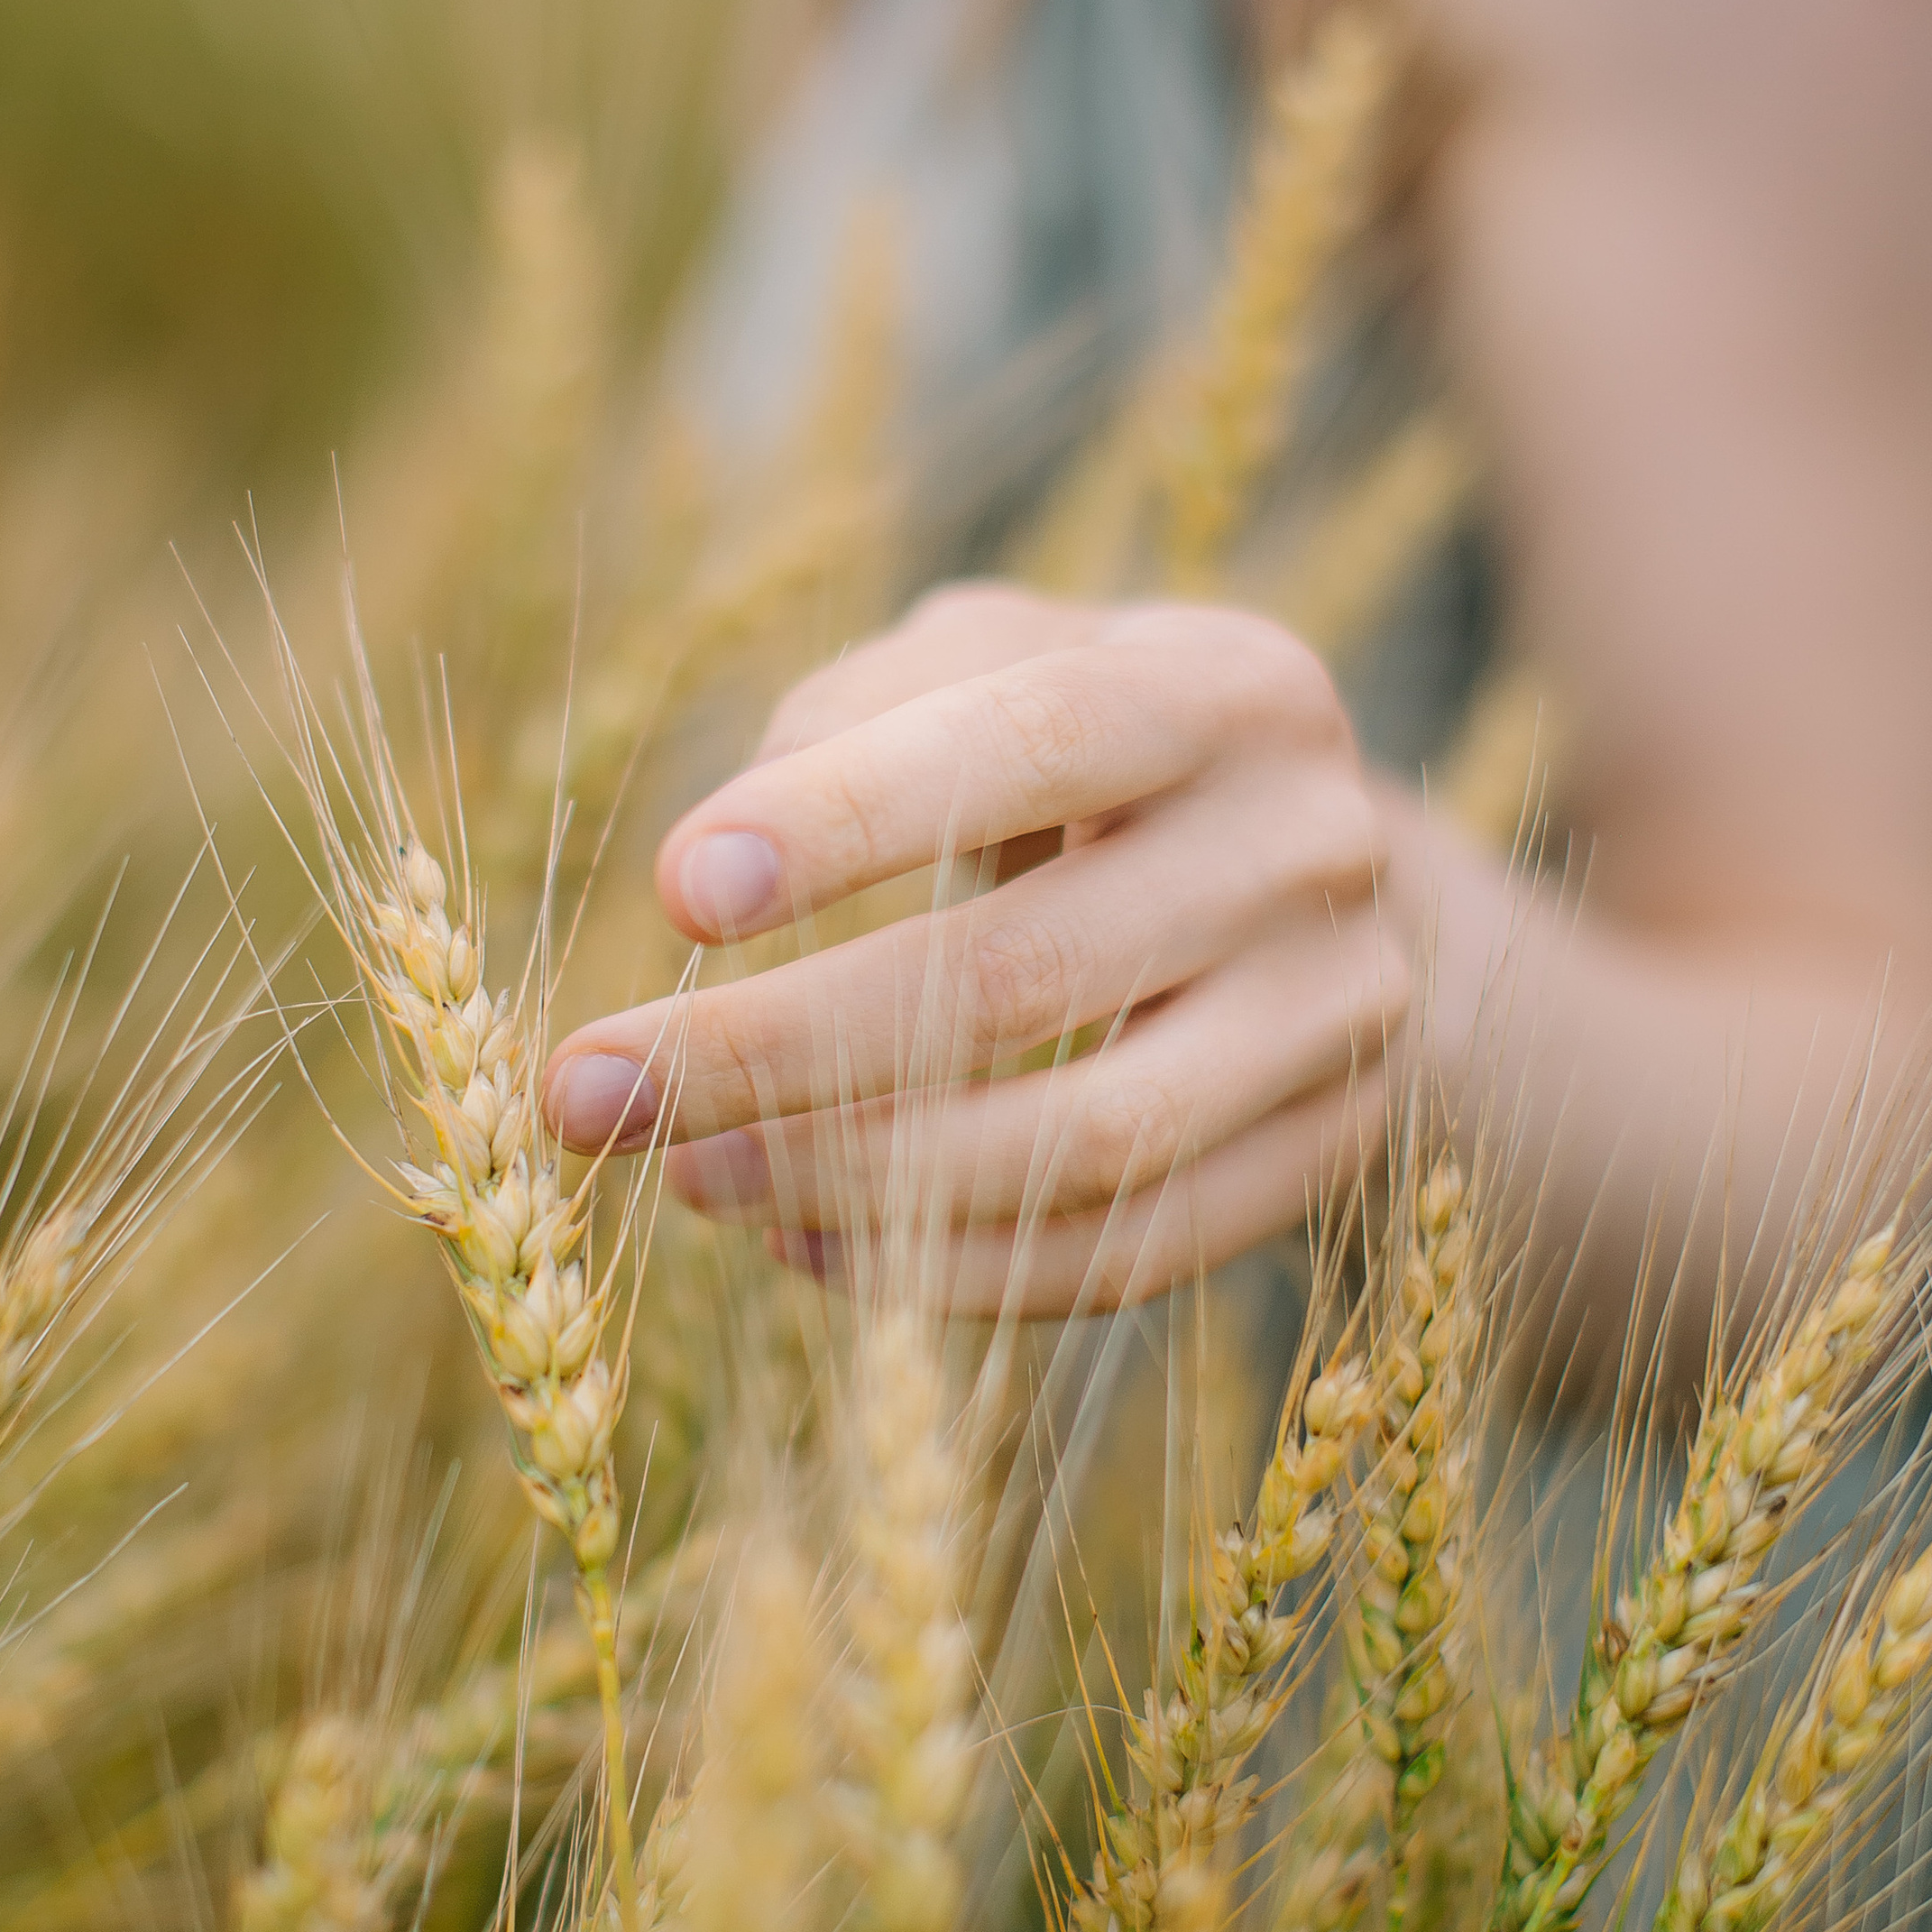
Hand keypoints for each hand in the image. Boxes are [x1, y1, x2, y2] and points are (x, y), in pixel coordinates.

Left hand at [544, 583, 1407, 1312]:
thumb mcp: (998, 661)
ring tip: (687, 1176)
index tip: (675, 893)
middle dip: (779, 1044)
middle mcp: (1311, 847)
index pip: (1036, 741)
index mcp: (1228, 686)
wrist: (1316, 869)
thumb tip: (708, 879)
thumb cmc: (1089, 744)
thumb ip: (859, 710)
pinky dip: (953, 1271)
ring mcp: (1340, 1016)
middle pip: (1028, 973)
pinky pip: (1133, 1254)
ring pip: (1087, 1144)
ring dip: (855, 1178)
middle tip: (591, 1087)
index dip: (850, 819)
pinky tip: (803, 1245)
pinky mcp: (1333, 1152)